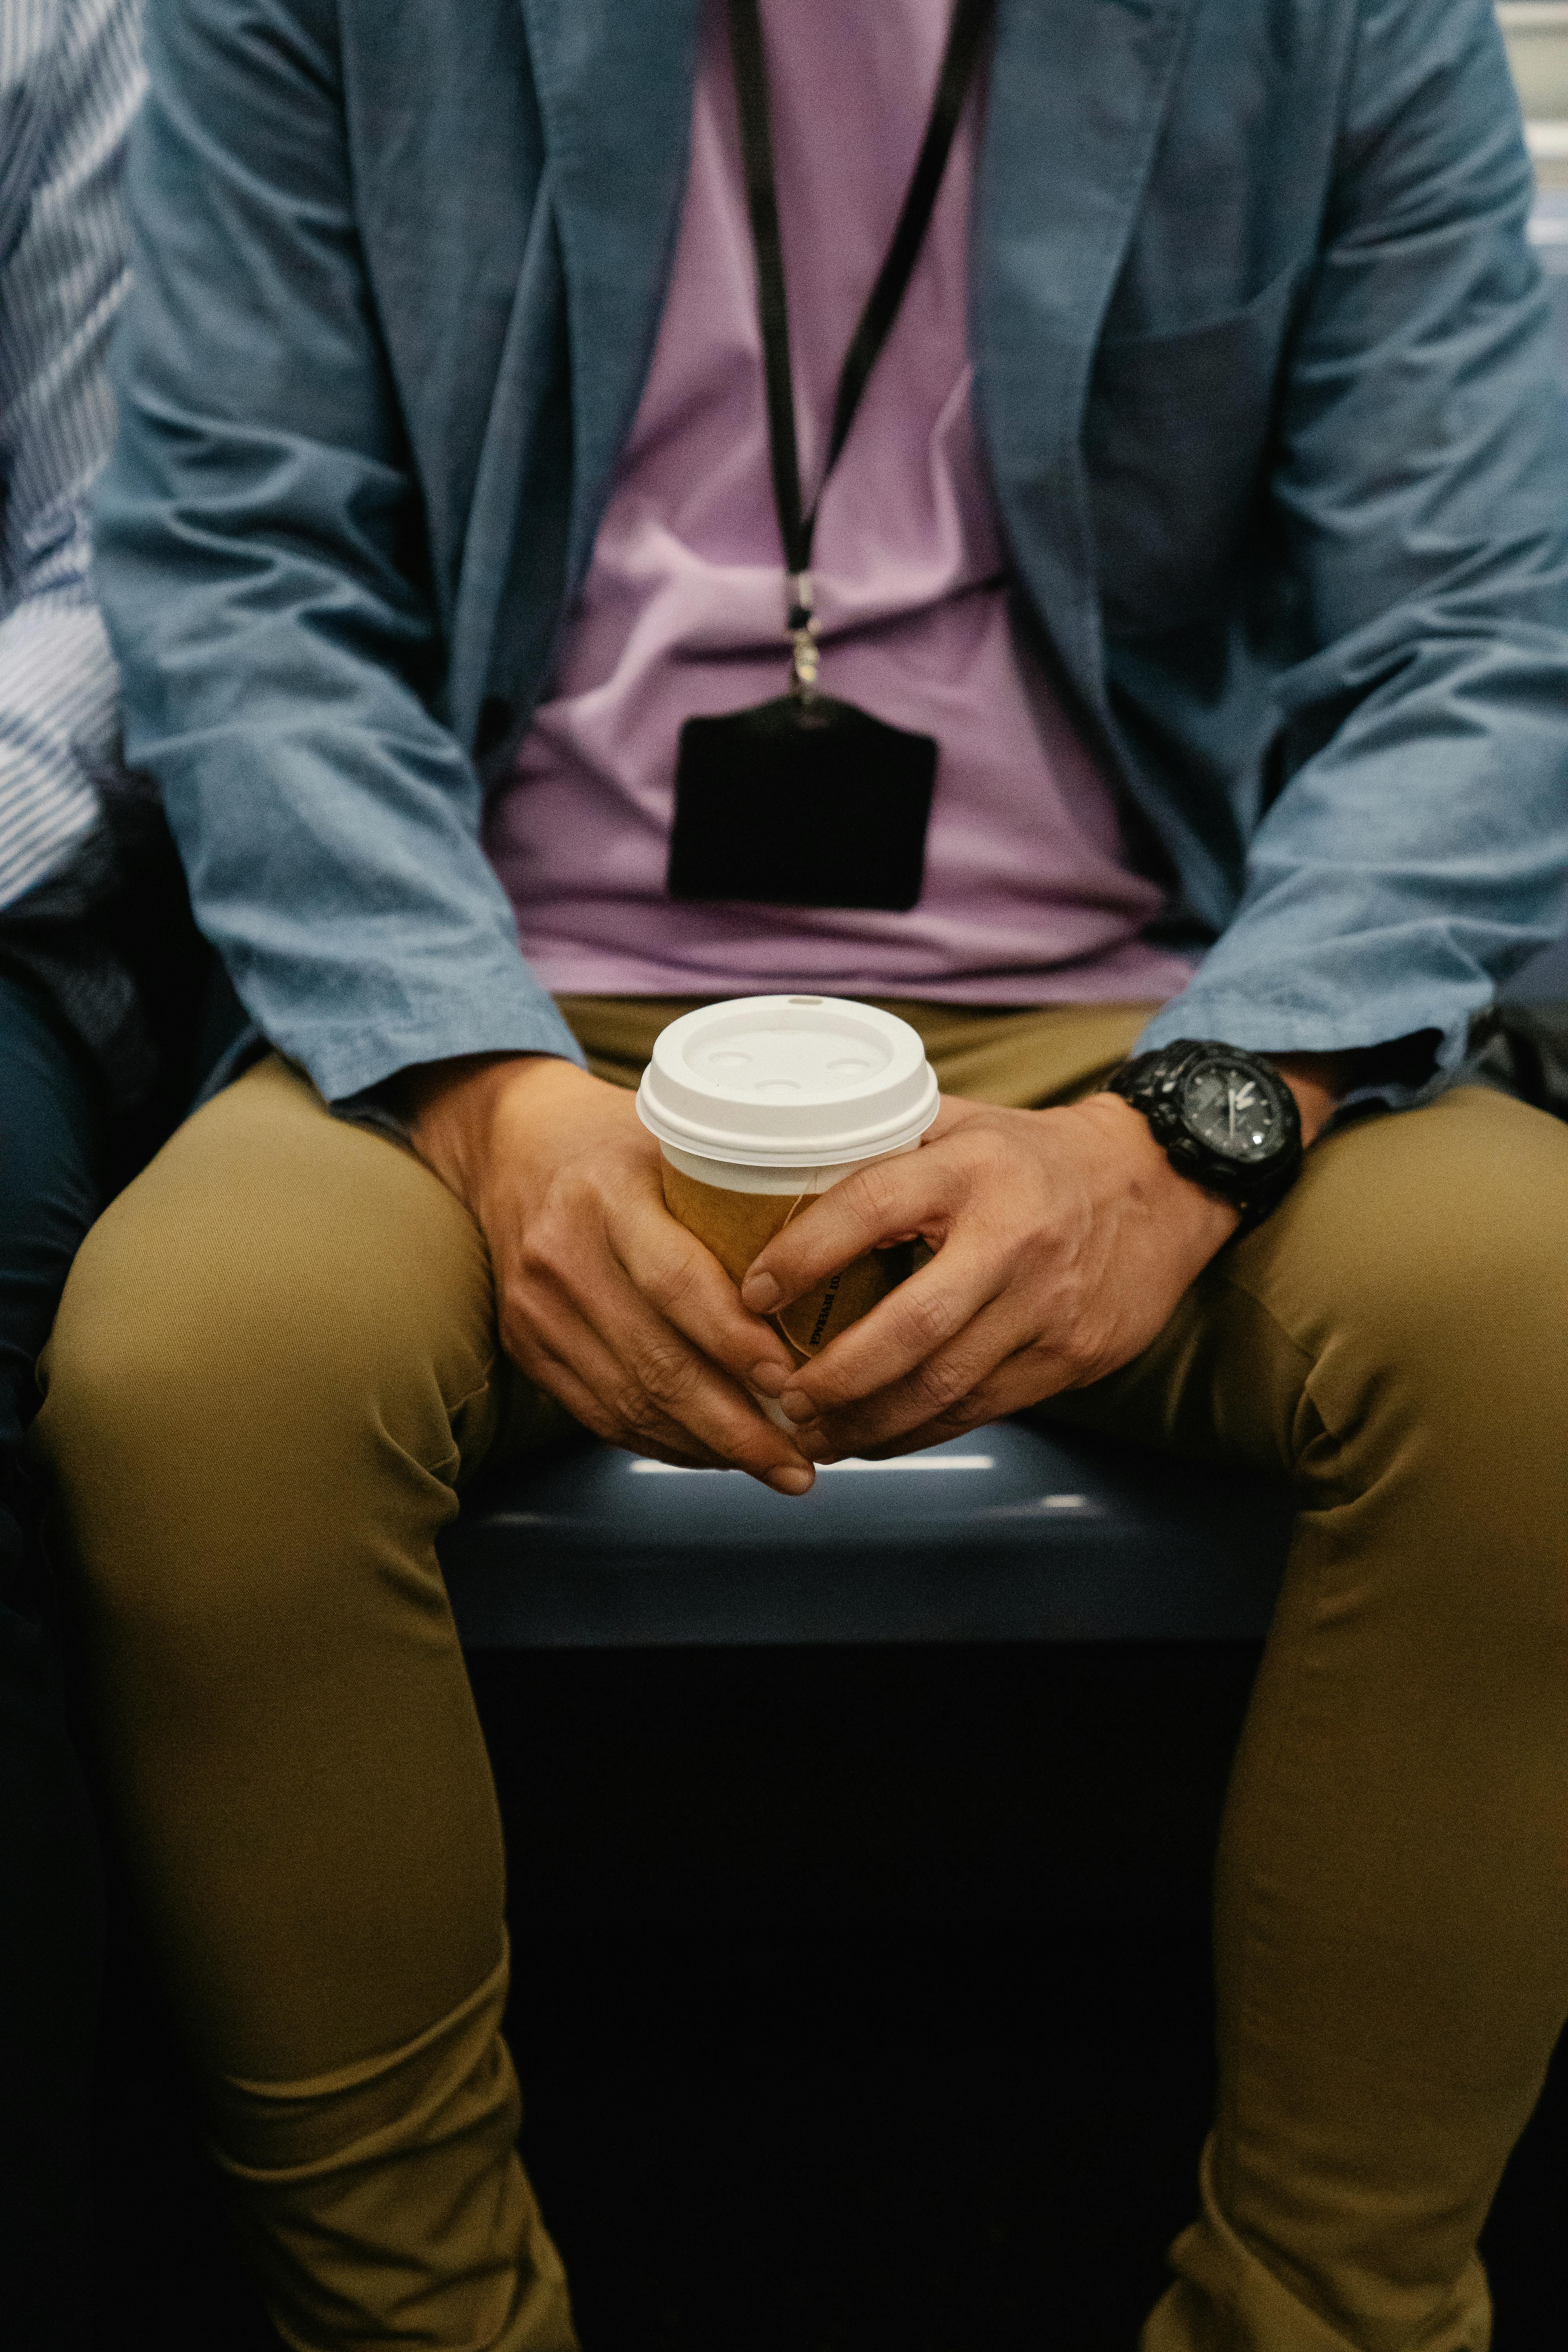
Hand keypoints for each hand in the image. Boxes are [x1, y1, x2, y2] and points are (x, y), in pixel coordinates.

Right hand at [403, 1054, 815, 1491]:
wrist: (513, 1146)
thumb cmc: (620, 1144)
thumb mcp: (676, 1145)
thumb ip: (742, 1194)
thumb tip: (849, 1250)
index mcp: (608, 1196)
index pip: (676, 1283)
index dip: (736, 1342)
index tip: (793, 1381)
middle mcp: (563, 1256)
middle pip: (656, 1363)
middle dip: (737, 1427)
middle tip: (803, 1460)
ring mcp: (537, 1310)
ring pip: (631, 1402)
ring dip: (709, 1449)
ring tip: (777, 1467)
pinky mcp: (526, 1346)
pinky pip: (601, 1414)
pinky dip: (665, 1442)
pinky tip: (715, 1455)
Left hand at [737, 1091, 1239, 1460]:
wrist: (1161, 1185)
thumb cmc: (1036, 1155)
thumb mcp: (965, 1123)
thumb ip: (884, 1140)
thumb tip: (777, 1159)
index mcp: (973, 1168)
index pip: (870, 1208)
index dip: (803, 1255)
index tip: (753, 1293)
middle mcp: (1013, 1240)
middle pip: (910, 1328)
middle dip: (835, 1377)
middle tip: (781, 1396)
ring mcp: (1048, 1307)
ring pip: (944, 1386)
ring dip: (868, 1422)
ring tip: (813, 1434)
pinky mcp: (1071, 1357)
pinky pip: (980, 1408)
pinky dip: (918, 1431)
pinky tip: (874, 1436)